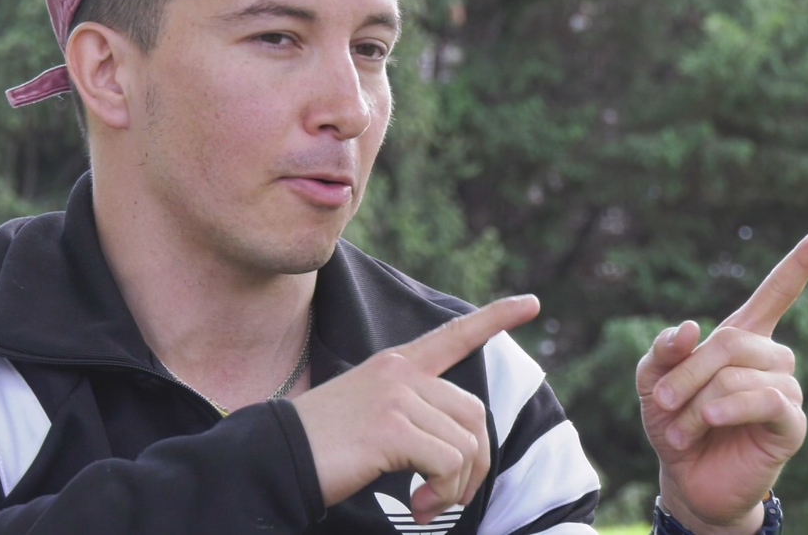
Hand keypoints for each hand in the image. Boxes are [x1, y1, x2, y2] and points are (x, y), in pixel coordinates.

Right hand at [291, 295, 539, 523]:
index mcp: (395, 365)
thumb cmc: (321, 447)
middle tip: (444, 498)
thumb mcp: (369, 414)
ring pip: (466, 444)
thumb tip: (458, 448)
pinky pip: (449, 464)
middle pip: (474, 414)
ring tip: (424, 503)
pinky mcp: (393, 428)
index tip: (532, 303)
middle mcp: (400, 373)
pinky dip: (442, 493)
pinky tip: (416, 503)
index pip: (452, 335)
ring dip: (455, 487)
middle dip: (473, 464)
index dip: (496, 318)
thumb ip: (411, 413)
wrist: (275, 458)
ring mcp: (397, 397)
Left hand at [635, 225, 807, 532]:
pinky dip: (729, 407)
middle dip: (689, 369)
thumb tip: (691, 326)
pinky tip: (710, 419)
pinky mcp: (791, 423)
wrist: (686, 480)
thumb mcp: (651, 381)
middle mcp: (771, 359)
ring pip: (742, 371)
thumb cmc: (673, 424)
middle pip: (733, 340)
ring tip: (682, 426)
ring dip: (700, 397)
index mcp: (742, 339)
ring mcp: (785, 390)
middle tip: (661, 401)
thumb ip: (662, 350)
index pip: (777, 292)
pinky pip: (766, 399)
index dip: (801, 262)